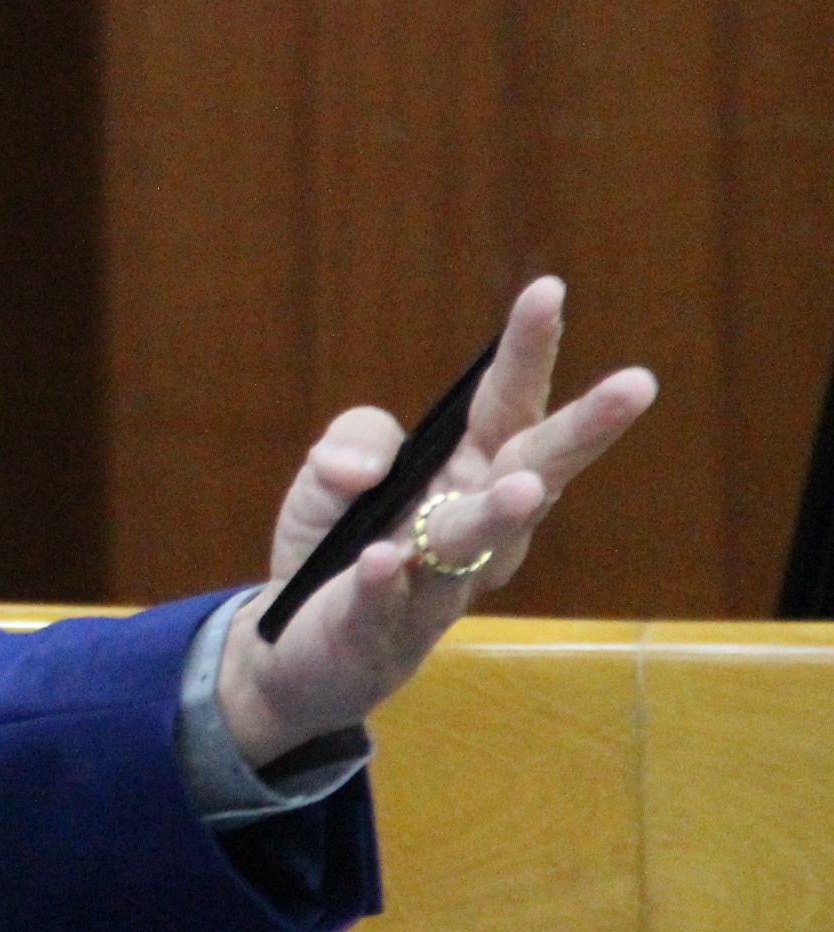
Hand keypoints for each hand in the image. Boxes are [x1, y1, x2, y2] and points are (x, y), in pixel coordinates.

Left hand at [216, 276, 655, 765]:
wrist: (294, 643)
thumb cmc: (342, 543)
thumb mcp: (334, 473)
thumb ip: (353, 443)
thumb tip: (364, 466)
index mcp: (466, 472)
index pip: (507, 404)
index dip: (528, 349)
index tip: (548, 287)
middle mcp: (470, 525)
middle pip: (533, 469)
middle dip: (583, 430)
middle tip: (637, 383)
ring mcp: (436, 583)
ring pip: (476, 544)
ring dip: (500, 514)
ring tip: (522, 484)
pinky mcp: (384, 630)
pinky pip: (388, 602)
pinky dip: (385, 581)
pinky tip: (383, 560)